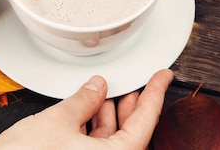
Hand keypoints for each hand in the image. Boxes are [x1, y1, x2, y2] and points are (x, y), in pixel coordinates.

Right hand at [0, 69, 173, 149]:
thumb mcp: (57, 121)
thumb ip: (82, 101)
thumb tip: (96, 87)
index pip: (145, 123)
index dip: (155, 94)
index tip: (163, 76)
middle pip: (130, 133)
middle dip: (130, 105)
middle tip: (132, 82)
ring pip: (111, 142)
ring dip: (107, 115)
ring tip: (103, 92)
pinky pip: (94, 148)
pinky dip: (91, 129)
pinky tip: (84, 111)